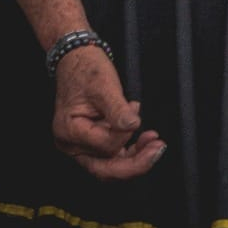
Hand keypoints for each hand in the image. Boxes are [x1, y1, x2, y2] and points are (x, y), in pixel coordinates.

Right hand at [53, 45, 164, 179]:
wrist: (77, 59)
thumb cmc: (85, 69)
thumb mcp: (104, 85)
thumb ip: (117, 109)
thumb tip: (132, 125)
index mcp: (69, 131)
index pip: (104, 146)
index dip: (124, 134)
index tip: (135, 109)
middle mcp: (72, 145)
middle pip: (104, 168)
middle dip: (134, 163)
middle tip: (158, 149)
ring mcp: (81, 146)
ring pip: (110, 164)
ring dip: (135, 156)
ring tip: (155, 142)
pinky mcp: (92, 141)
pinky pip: (112, 154)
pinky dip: (129, 148)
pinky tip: (143, 137)